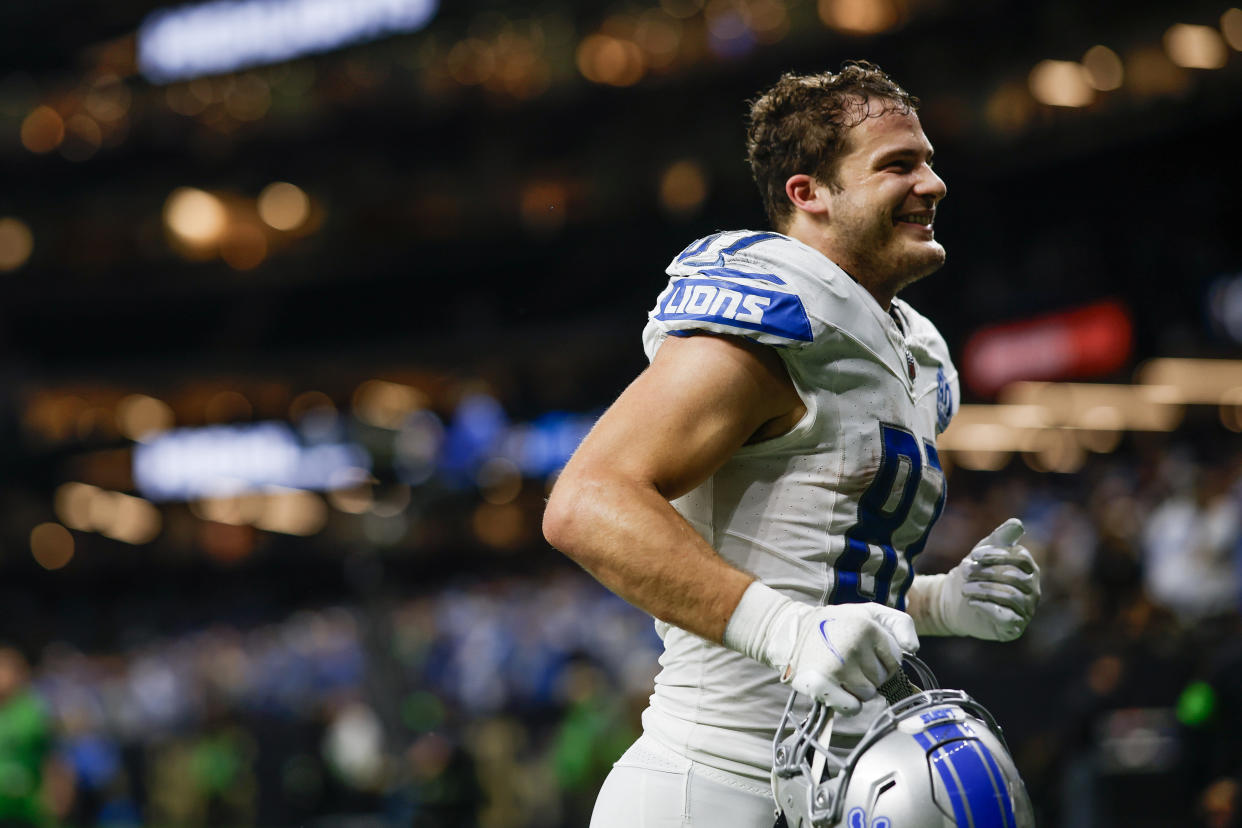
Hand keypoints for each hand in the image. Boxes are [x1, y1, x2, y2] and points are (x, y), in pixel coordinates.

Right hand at [781, 603, 919, 713]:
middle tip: (850, 660)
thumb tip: (913, 649)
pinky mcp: (821, 684)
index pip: (896, 659)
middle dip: (870, 673)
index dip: (883, 658)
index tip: (866, 651)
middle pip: (882, 678)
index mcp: (867, 626)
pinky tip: (837, 689)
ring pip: (869, 694)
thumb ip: (900, 624)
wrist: (791, 632)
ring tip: (842, 672)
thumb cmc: (836, 624)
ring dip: (858, 688)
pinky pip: (852, 708)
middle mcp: (853, 646)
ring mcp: (837, 667)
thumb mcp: (869, 612)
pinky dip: (848, 704)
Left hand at [939, 518, 1040, 640]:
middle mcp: (1032, 590)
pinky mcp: (1014, 627)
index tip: (975, 555)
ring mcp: (1026, 610)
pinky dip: (986, 607)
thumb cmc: (974, 574)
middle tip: (966, 572)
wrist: (955, 602)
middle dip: (986, 573)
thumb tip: (1017, 523)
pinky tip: (971, 602)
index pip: (1021, 558)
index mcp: (1028, 569)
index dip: (997, 555)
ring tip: (965, 589)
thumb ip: (1001, 538)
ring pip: (1010, 596)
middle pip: (1014, 577)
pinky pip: (1006, 616)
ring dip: (983, 589)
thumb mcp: (984, 552)